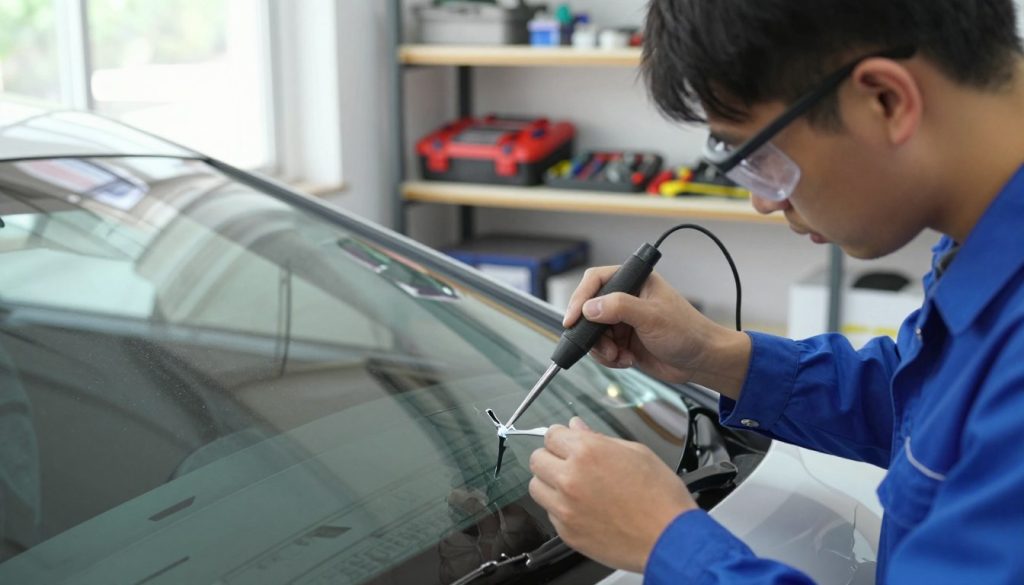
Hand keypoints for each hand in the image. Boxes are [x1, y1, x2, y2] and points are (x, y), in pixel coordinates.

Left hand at [528, 417, 696, 572]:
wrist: (670, 539)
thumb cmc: (660, 497)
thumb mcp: (636, 452)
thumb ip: (599, 438)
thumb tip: (578, 427)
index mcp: (587, 452)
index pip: (551, 434)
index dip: (561, 437)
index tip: (567, 442)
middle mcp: (570, 478)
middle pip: (537, 459)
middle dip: (552, 457)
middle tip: (569, 463)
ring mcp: (565, 508)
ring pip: (536, 487)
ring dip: (550, 483)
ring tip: (574, 486)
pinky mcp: (567, 532)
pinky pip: (550, 513)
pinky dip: (560, 508)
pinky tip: (583, 507)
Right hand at [564, 267, 750, 398]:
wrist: (701, 361)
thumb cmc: (688, 332)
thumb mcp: (652, 317)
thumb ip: (619, 307)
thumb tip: (589, 308)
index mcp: (635, 281)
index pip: (595, 281)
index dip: (580, 298)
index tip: (572, 318)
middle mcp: (626, 298)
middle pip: (589, 309)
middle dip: (591, 331)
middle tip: (599, 344)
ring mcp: (623, 321)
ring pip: (593, 332)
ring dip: (601, 348)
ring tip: (618, 355)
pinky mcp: (624, 341)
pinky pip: (602, 349)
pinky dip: (609, 358)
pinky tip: (626, 360)